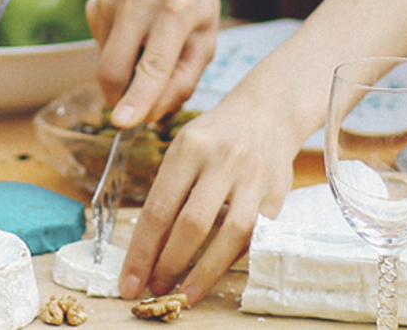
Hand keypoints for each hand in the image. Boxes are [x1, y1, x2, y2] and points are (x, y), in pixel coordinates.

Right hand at [86, 0, 219, 128]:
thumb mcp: (206, 37)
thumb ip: (184, 80)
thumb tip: (152, 114)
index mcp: (176, 10)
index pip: (153, 65)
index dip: (137, 98)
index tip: (122, 123)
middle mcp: (139, 1)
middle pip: (114, 69)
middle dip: (119, 99)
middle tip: (133, 109)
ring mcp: (111, 0)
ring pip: (105, 62)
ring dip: (124, 73)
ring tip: (147, 49)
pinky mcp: (94, 3)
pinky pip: (101, 47)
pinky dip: (117, 52)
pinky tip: (135, 32)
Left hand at [118, 97, 300, 301]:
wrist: (266, 113)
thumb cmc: (215, 137)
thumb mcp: (183, 149)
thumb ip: (168, 193)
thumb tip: (148, 249)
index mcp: (188, 147)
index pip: (158, 209)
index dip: (141, 251)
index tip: (129, 280)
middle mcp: (222, 160)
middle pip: (192, 224)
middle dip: (169, 264)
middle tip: (156, 289)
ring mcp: (253, 178)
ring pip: (230, 234)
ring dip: (205, 271)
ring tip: (184, 292)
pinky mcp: (277, 193)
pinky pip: (255, 235)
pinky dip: (232, 258)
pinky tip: (215, 272)